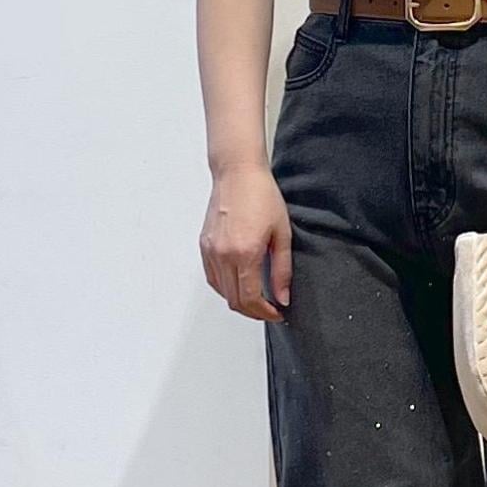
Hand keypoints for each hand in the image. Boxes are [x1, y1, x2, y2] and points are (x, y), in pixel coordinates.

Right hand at [200, 164, 290, 319]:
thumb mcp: (281, 234)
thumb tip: (282, 296)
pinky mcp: (204, 246)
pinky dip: (225, 288)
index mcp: (244, 253)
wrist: (238, 173)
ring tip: (258, 298)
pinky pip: (212, 277)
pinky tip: (239, 284)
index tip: (277, 313)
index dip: (265, 313)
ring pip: (222, 292)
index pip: (251, 299)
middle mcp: (223, 255)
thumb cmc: (261, 195)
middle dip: (254, 311)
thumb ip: (282, 270)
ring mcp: (210, 251)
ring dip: (239, 301)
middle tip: (270, 309)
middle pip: (234, 300)